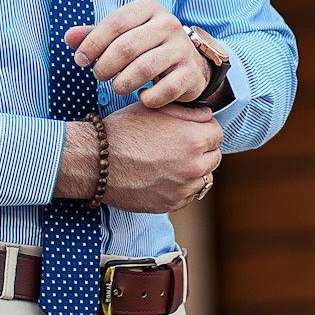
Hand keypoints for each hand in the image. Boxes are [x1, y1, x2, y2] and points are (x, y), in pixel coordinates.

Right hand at [54, 100, 221, 212]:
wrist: (97, 162)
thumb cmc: (124, 130)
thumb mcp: (154, 110)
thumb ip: (187, 113)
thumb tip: (207, 117)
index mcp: (194, 139)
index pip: (217, 133)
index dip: (203, 129)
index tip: (190, 130)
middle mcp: (195, 166)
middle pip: (214, 156)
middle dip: (201, 150)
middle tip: (179, 146)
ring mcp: (184, 188)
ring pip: (203, 178)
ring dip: (193, 170)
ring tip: (168, 162)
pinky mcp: (172, 204)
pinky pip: (187, 194)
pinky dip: (180, 186)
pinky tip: (160, 176)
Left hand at [65, 0, 211, 107]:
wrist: (189, 63)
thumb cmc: (145, 47)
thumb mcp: (121, 35)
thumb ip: (94, 35)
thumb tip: (68, 37)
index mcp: (149, 7)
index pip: (115, 22)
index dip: (92, 43)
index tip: (80, 60)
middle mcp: (169, 23)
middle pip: (126, 47)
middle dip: (105, 66)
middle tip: (99, 76)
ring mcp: (182, 48)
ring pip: (144, 69)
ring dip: (122, 84)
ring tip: (117, 87)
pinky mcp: (191, 73)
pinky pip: (164, 91)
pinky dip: (148, 98)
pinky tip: (142, 96)